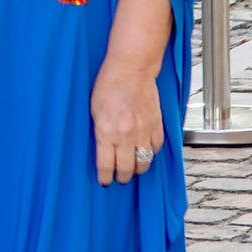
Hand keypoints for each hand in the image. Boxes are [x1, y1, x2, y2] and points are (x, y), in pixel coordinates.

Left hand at [91, 58, 161, 185]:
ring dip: (139, 169)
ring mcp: (143, 131)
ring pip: (144, 162)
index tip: (105, 182)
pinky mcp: (156, 125)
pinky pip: (156, 148)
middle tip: (120, 179)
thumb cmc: (108, 86)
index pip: (106, 165)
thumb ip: (100, 132)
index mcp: (107, 133)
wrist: (131, 70)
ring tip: (134, 169)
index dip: (105, 177)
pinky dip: (151, 153)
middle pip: (126, 169)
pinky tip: (145, 151)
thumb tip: (103, 148)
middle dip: (122, 177)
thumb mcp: (95, 111)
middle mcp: (126, 136)